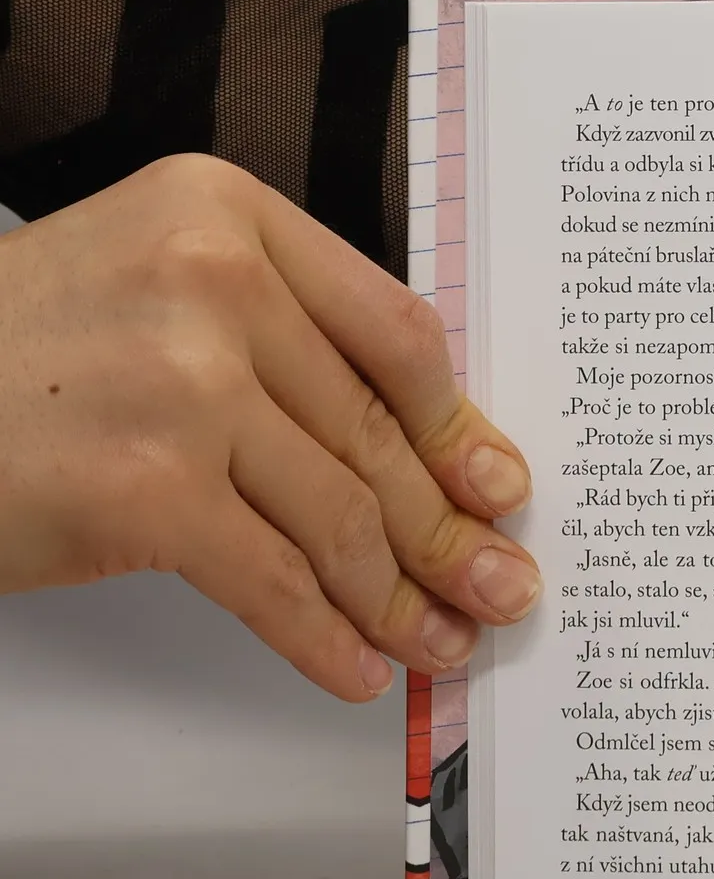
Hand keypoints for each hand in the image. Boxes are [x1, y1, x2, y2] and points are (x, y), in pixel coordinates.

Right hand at [0, 154, 541, 700]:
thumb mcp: (152, 284)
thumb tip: (419, 447)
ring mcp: (183, 383)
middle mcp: (215, 281)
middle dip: (450, 527)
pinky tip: (359, 666)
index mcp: (227, 212)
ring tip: (444, 639)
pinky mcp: (145, 489)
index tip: (497, 480)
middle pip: (374, 429)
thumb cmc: (12, 355)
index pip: (390, 331)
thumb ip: (275, 331)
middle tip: (500, 582)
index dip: (455, 423)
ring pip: (338, 511)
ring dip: (401, 594)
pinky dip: (324, 634)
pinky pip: (273, 578)